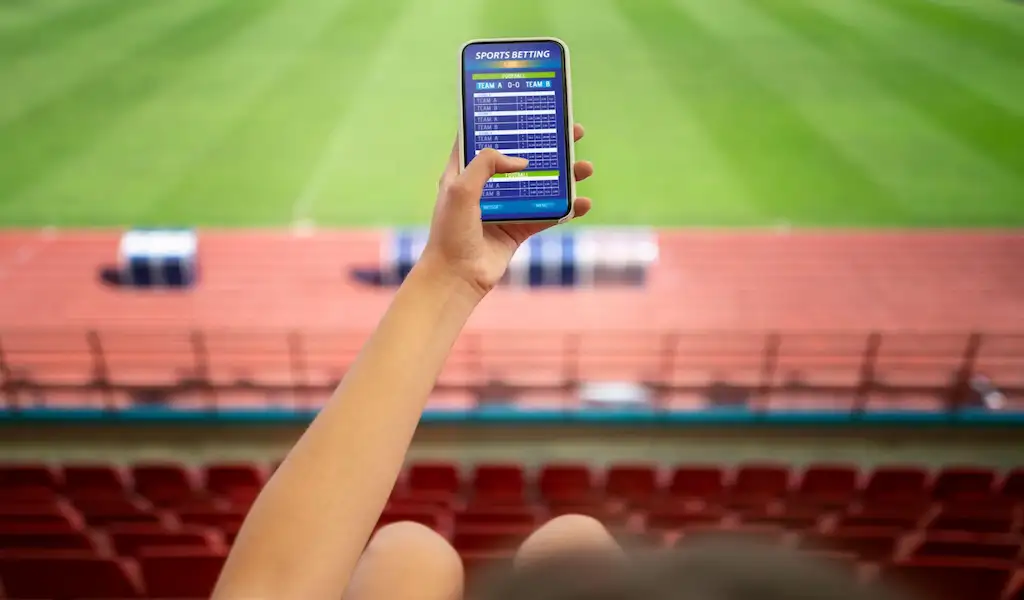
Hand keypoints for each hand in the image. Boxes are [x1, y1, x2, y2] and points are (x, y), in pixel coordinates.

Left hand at [422, 123, 593, 296]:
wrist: (457, 277)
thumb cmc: (451, 234)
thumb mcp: (461, 189)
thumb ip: (486, 165)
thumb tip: (521, 159)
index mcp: (464, 172)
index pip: (483, 138)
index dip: (502, 122)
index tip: (526, 106)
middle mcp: (486, 187)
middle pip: (521, 158)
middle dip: (547, 145)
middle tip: (572, 132)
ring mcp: (505, 208)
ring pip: (540, 185)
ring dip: (564, 176)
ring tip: (585, 167)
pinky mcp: (519, 229)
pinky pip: (548, 214)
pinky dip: (567, 208)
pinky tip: (584, 202)